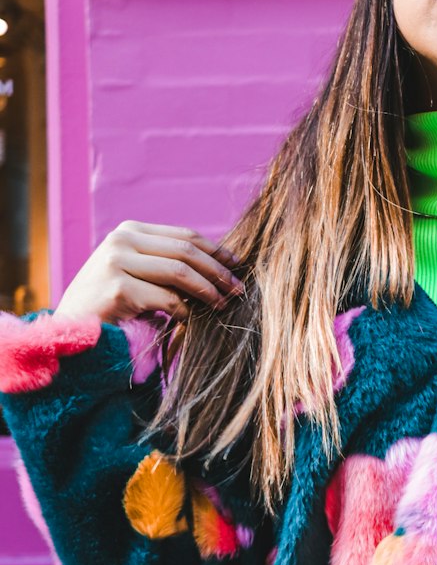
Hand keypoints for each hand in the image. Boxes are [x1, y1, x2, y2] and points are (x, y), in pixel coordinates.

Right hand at [50, 221, 245, 323]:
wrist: (70, 332)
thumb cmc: (111, 306)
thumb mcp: (137, 274)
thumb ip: (166, 263)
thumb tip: (220, 266)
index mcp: (129, 231)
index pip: (184, 235)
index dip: (215, 250)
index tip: (237, 265)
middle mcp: (121, 240)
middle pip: (186, 250)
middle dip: (218, 270)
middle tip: (238, 289)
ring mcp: (116, 262)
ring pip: (180, 272)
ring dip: (208, 290)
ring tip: (224, 304)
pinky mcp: (118, 288)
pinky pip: (167, 299)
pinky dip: (187, 311)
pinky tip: (195, 321)